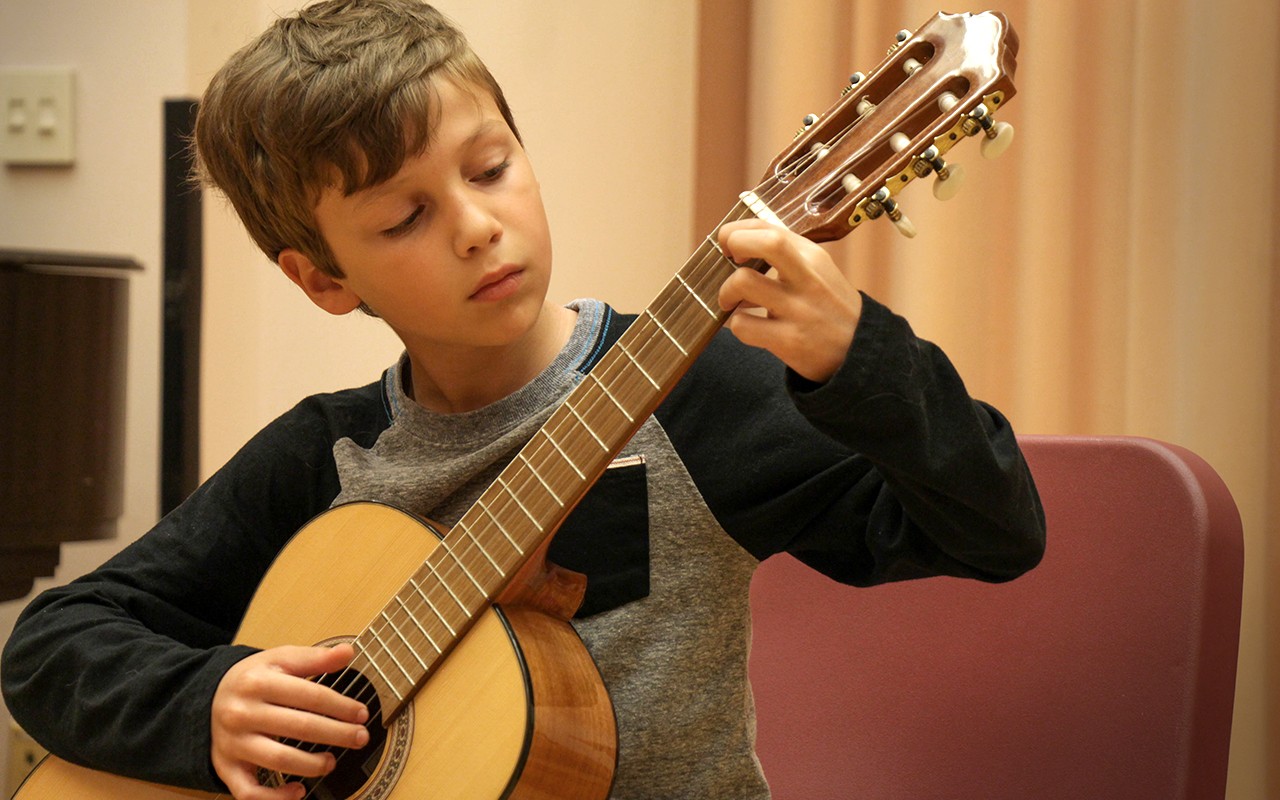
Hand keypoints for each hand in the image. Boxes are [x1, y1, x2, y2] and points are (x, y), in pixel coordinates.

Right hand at [211, 644, 370, 799]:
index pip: (309, 695)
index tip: (361, 714)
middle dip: (337, 734)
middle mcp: (243, 712)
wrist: (208, 698)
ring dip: (312, 765)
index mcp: (258, 682)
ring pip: (278, 759)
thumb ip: (314, 658)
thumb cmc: (253, 680)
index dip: (341, 706)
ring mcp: (234, 742)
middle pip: (299, 727)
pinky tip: (298, 791)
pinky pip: (249, 792)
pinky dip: (275, 798)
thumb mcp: (279, 659)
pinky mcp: (226, 767)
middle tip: (360, 738)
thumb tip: (347, 652)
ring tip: (332, 762)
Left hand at [716, 219, 862, 382]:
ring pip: (744, 283)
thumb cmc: (828, 306)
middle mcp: (807, 278)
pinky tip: (748, 325)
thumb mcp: (817, 271)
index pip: (768, 226)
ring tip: (731, 301)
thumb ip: (786, 256)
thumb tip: (738, 247)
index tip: (730, 244)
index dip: (738, 230)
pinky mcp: (789, 340)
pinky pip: (743, 326)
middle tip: (727, 260)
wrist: (860, 350)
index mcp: (812, 256)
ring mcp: (798, 310)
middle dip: (735, 242)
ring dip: (726, 291)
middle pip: (766, 242)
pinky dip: (737, 325)